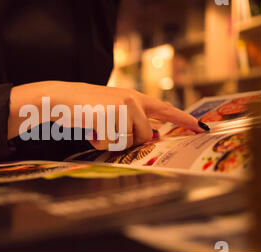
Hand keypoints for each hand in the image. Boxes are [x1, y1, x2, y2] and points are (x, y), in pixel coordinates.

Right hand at [8, 81, 207, 149]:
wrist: (60, 98)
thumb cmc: (86, 107)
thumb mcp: (112, 109)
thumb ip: (133, 120)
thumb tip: (152, 137)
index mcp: (134, 98)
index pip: (165, 109)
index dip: (183, 119)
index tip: (200, 127)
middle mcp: (132, 101)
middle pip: (145, 136)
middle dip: (129, 140)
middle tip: (108, 131)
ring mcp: (122, 108)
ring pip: (128, 141)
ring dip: (111, 141)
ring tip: (96, 126)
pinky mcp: (110, 117)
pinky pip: (110, 144)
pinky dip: (98, 142)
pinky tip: (90, 129)